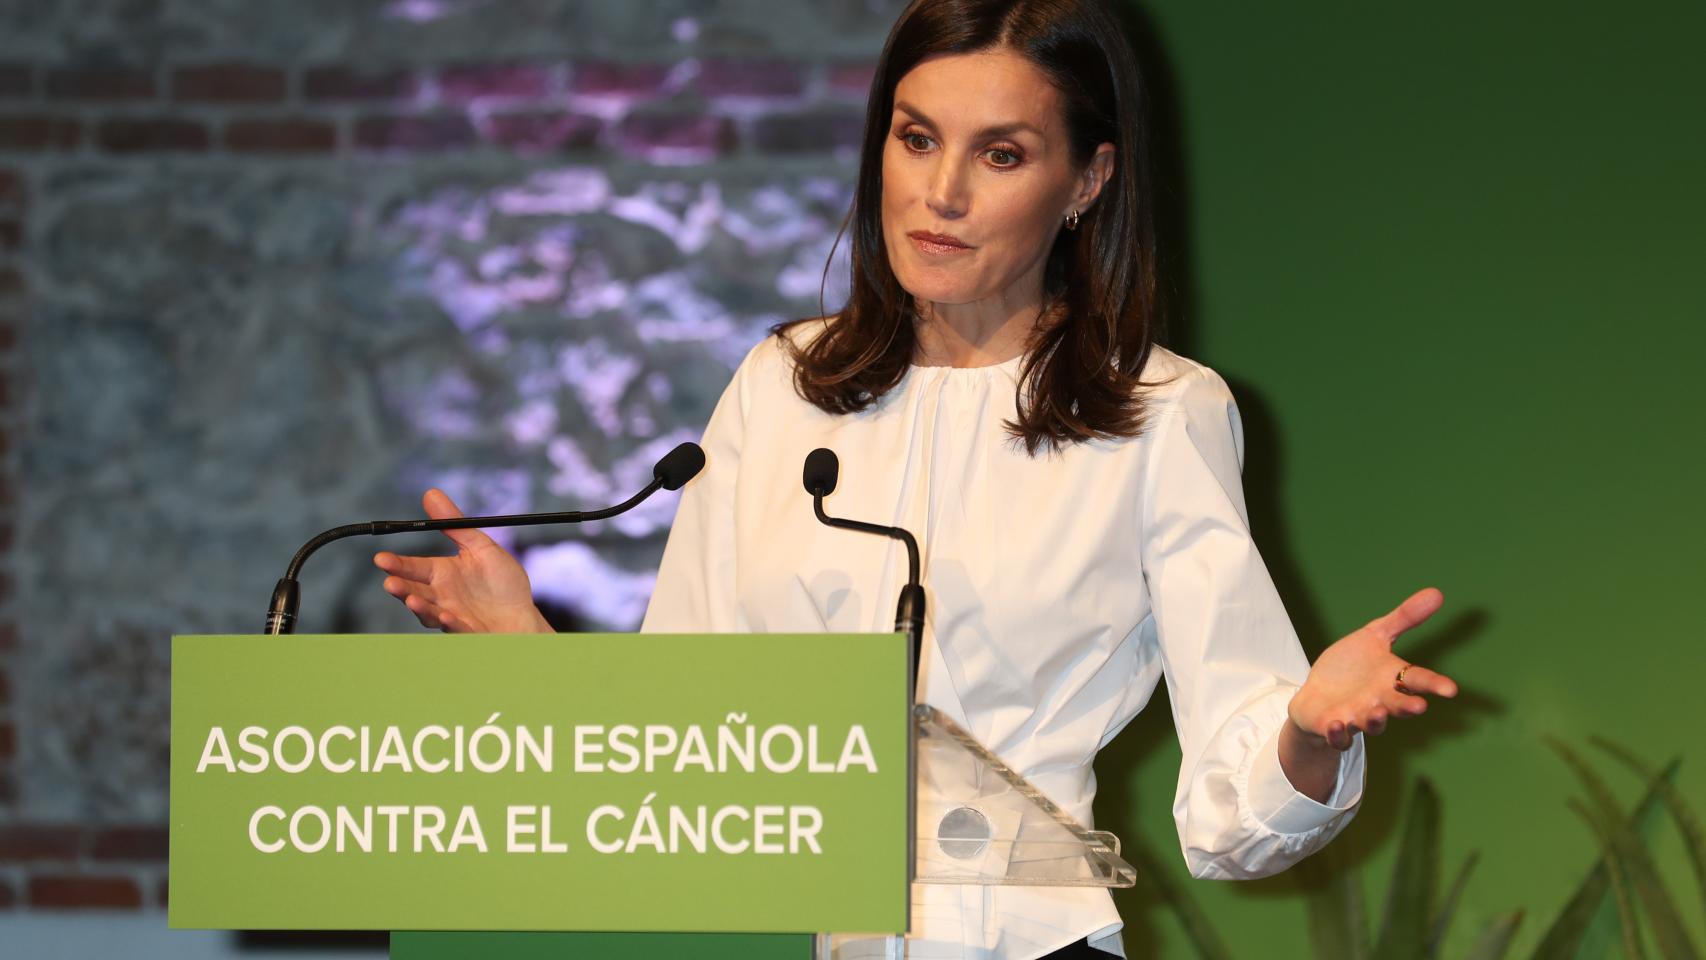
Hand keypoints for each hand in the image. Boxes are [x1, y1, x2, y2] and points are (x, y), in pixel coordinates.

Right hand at [373, 489, 550, 633]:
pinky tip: (447, 616)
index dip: (397, 564)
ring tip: (411, 600)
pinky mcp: (469, 633)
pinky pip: (458, 630)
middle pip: (414, 592)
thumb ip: (456, 524)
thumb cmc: (502, 583)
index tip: (381, 558)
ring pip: (429, 614)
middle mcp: (442, 597)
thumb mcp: (481, 547)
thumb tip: (431, 493)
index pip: (414, 568)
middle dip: (401, 588)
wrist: (523, 616)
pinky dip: (451, 623)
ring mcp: (453, 617)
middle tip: (390, 582)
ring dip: (420, 608)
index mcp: (443, 575)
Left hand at [1288, 587, 1458, 750]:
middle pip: (1398, 706)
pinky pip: (1337, 736)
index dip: (1434, 685)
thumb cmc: (1351, 666)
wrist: (1317, 695)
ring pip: (1372, 724)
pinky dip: (1337, 733)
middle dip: (1408, 706)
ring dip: (1376, 720)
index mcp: (1392, 678)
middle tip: (1419, 706)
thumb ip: (1404, 619)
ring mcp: (1357, 716)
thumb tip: (1437, 593)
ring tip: (1378, 712)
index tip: (1451, 689)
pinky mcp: (1334, 728)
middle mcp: (1379, 701)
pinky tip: (1336, 724)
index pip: (1418, 680)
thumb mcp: (1374, 636)